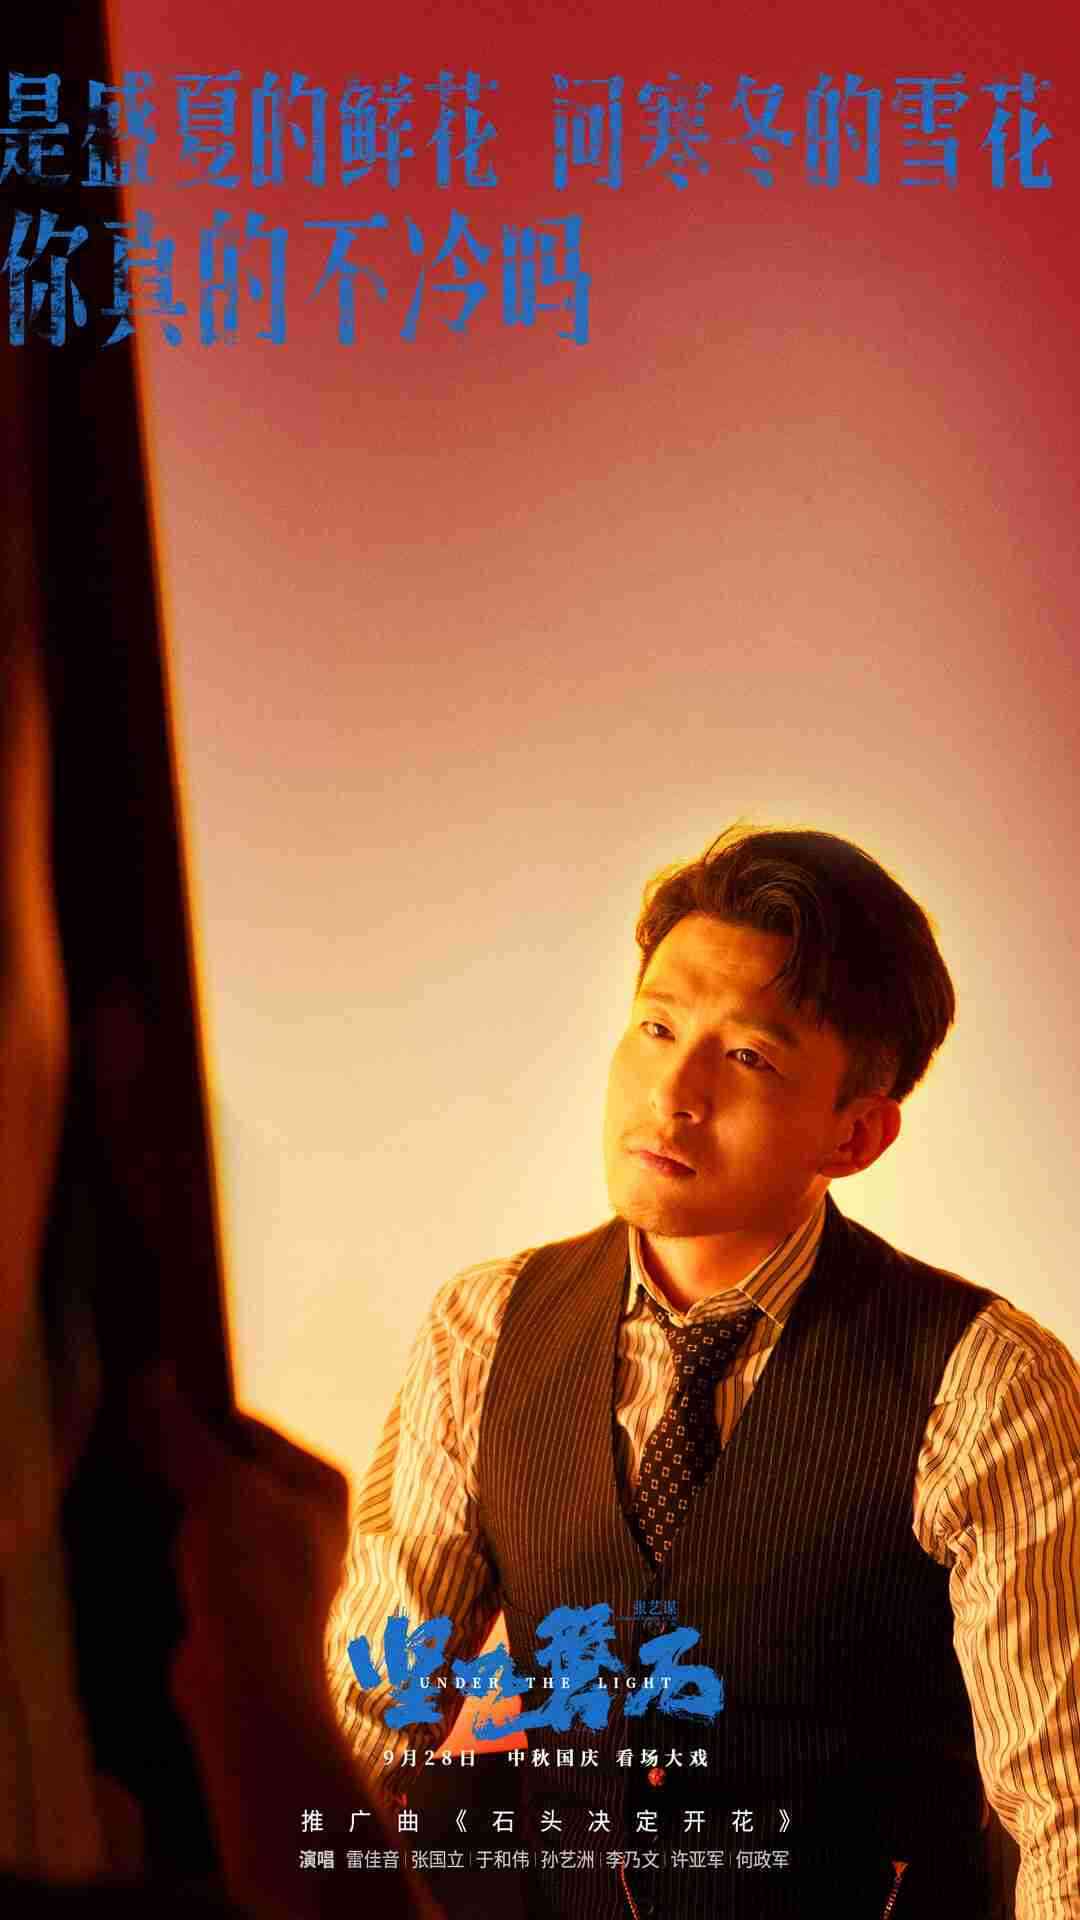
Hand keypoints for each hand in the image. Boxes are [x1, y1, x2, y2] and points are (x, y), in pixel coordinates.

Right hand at [132, 1371, 349, 1747]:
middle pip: (236, 1474)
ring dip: (185, 1519)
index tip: (149, 1430)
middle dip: (191, 1473)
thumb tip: (153, 1372)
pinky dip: (185, 1558)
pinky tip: (158, 1560)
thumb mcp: (216, 1489)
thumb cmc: (251, 1572)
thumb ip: (183, 1434)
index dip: (197, 1425)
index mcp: (322, 1482)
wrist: (249, 1686)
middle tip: (141, 1470)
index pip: (249, 1428)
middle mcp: (314, 1521)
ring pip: (221, 1521)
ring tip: (148, 1515)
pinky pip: (212, 1563)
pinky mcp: (252, 1608)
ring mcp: (285, 1568)